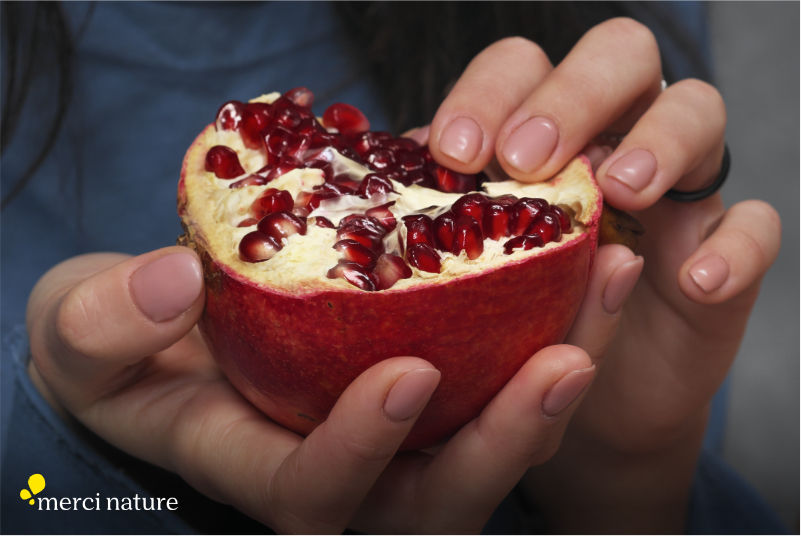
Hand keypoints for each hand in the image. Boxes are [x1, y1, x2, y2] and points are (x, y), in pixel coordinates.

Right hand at [26, 243, 630, 532]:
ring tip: (607, 282)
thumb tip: (171, 282)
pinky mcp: (425, 385)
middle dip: (506, 442)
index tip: (407, 374)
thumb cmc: (117, 342)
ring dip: (557, 377)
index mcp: (259, 467)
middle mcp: (343, 468)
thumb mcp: (82, 332)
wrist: (162, 332)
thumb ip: (107, 324)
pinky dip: (549, 321)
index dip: (362, 449)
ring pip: (488, 440)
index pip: (319, 493)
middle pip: (438, 496)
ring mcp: (393, 433)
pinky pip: (497, 376)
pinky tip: (586, 254)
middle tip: (567, 360)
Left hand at [425, 18, 780, 531]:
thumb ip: (447, 221)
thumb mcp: (473, 271)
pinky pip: (758, 226)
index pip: (525, 66)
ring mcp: (680, 190)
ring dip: (660, 142)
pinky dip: (736, 246)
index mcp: (546, 131)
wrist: (585, 400)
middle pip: (619, 57)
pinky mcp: (725, 250)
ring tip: (621, 192)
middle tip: (529, 159)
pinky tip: (695, 280)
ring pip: (699, 112)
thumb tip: (392, 180)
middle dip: (574, 96)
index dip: (492, 91)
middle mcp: (616, 138)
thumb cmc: (517, 321)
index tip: (456, 150)